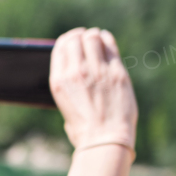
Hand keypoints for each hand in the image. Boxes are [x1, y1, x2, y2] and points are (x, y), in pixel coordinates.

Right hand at [48, 27, 137, 152]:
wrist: (105, 140)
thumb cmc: (85, 129)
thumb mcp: (65, 105)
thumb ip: (68, 85)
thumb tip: (74, 71)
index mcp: (59, 81)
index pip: (60, 47)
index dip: (67, 39)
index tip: (73, 39)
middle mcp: (76, 72)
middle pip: (76, 38)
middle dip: (81, 36)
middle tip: (86, 38)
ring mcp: (97, 71)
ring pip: (93, 38)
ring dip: (94, 36)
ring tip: (97, 40)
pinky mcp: (117, 73)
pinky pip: (110, 46)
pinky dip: (107, 40)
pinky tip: (107, 42)